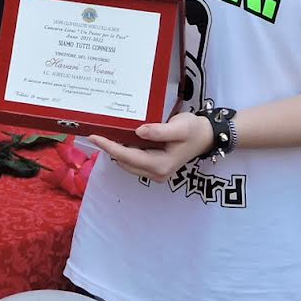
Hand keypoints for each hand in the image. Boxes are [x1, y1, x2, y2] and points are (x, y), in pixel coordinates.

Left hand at [91, 113, 212, 181]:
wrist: (206, 136)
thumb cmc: (193, 130)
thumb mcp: (179, 127)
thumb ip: (160, 131)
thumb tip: (139, 132)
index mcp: (160, 165)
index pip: (127, 156)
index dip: (109, 146)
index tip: (94, 136)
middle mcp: (156, 173)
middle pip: (125, 161)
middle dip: (109, 148)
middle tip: (95, 132)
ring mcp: (156, 172)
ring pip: (128, 163)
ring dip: (116, 150)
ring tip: (104, 135)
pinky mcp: (156, 168)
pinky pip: (134, 161)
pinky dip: (125, 151)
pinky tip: (120, 139)